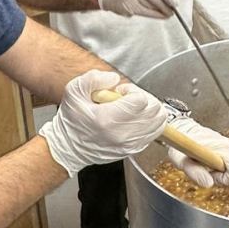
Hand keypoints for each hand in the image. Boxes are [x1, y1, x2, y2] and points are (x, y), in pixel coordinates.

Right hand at [39, 70, 167, 175]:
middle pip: (155, 110)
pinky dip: (150, 122)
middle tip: (127, 99)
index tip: (119, 92)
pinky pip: (155, 133)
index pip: (140, 100)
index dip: (132, 90)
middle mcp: (122, 135)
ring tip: (133, 109)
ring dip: (150, 110)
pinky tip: (134, 119)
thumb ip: (94, 78)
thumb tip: (114, 78)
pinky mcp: (133, 149)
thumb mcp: (74, 92)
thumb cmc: (71, 121)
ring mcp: (130, 144)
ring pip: (159, 122)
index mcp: (107, 120)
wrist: (69, 149)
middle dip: (144, 98)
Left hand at [166, 118, 228, 189]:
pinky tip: (220, 171)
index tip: (211, 174)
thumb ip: (195, 173)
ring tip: (216, 173)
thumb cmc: (181, 147)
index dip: (225, 180)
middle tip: (213, 175)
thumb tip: (209, 184)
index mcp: (224, 149)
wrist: (184, 131)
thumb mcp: (182, 161)